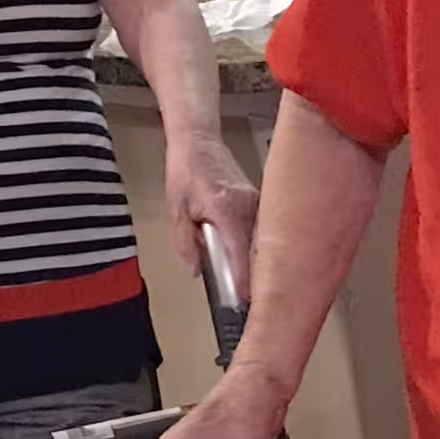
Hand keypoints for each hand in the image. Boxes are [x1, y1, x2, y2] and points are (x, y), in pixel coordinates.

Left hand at [164, 132, 258, 292]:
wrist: (198, 140)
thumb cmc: (186, 169)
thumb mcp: (177, 211)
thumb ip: (187, 244)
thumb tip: (196, 269)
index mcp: (226, 208)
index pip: (241, 252)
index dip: (244, 278)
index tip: (245, 298)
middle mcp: (247, 205)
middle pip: (257, 249)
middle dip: (255, 274)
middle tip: (250, 298)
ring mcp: (256, 201)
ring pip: (262, 239)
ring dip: (257, 259)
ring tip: (253, 281)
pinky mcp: (258, 199)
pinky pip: (261, 228)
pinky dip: (256, 243)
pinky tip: (250, 256)